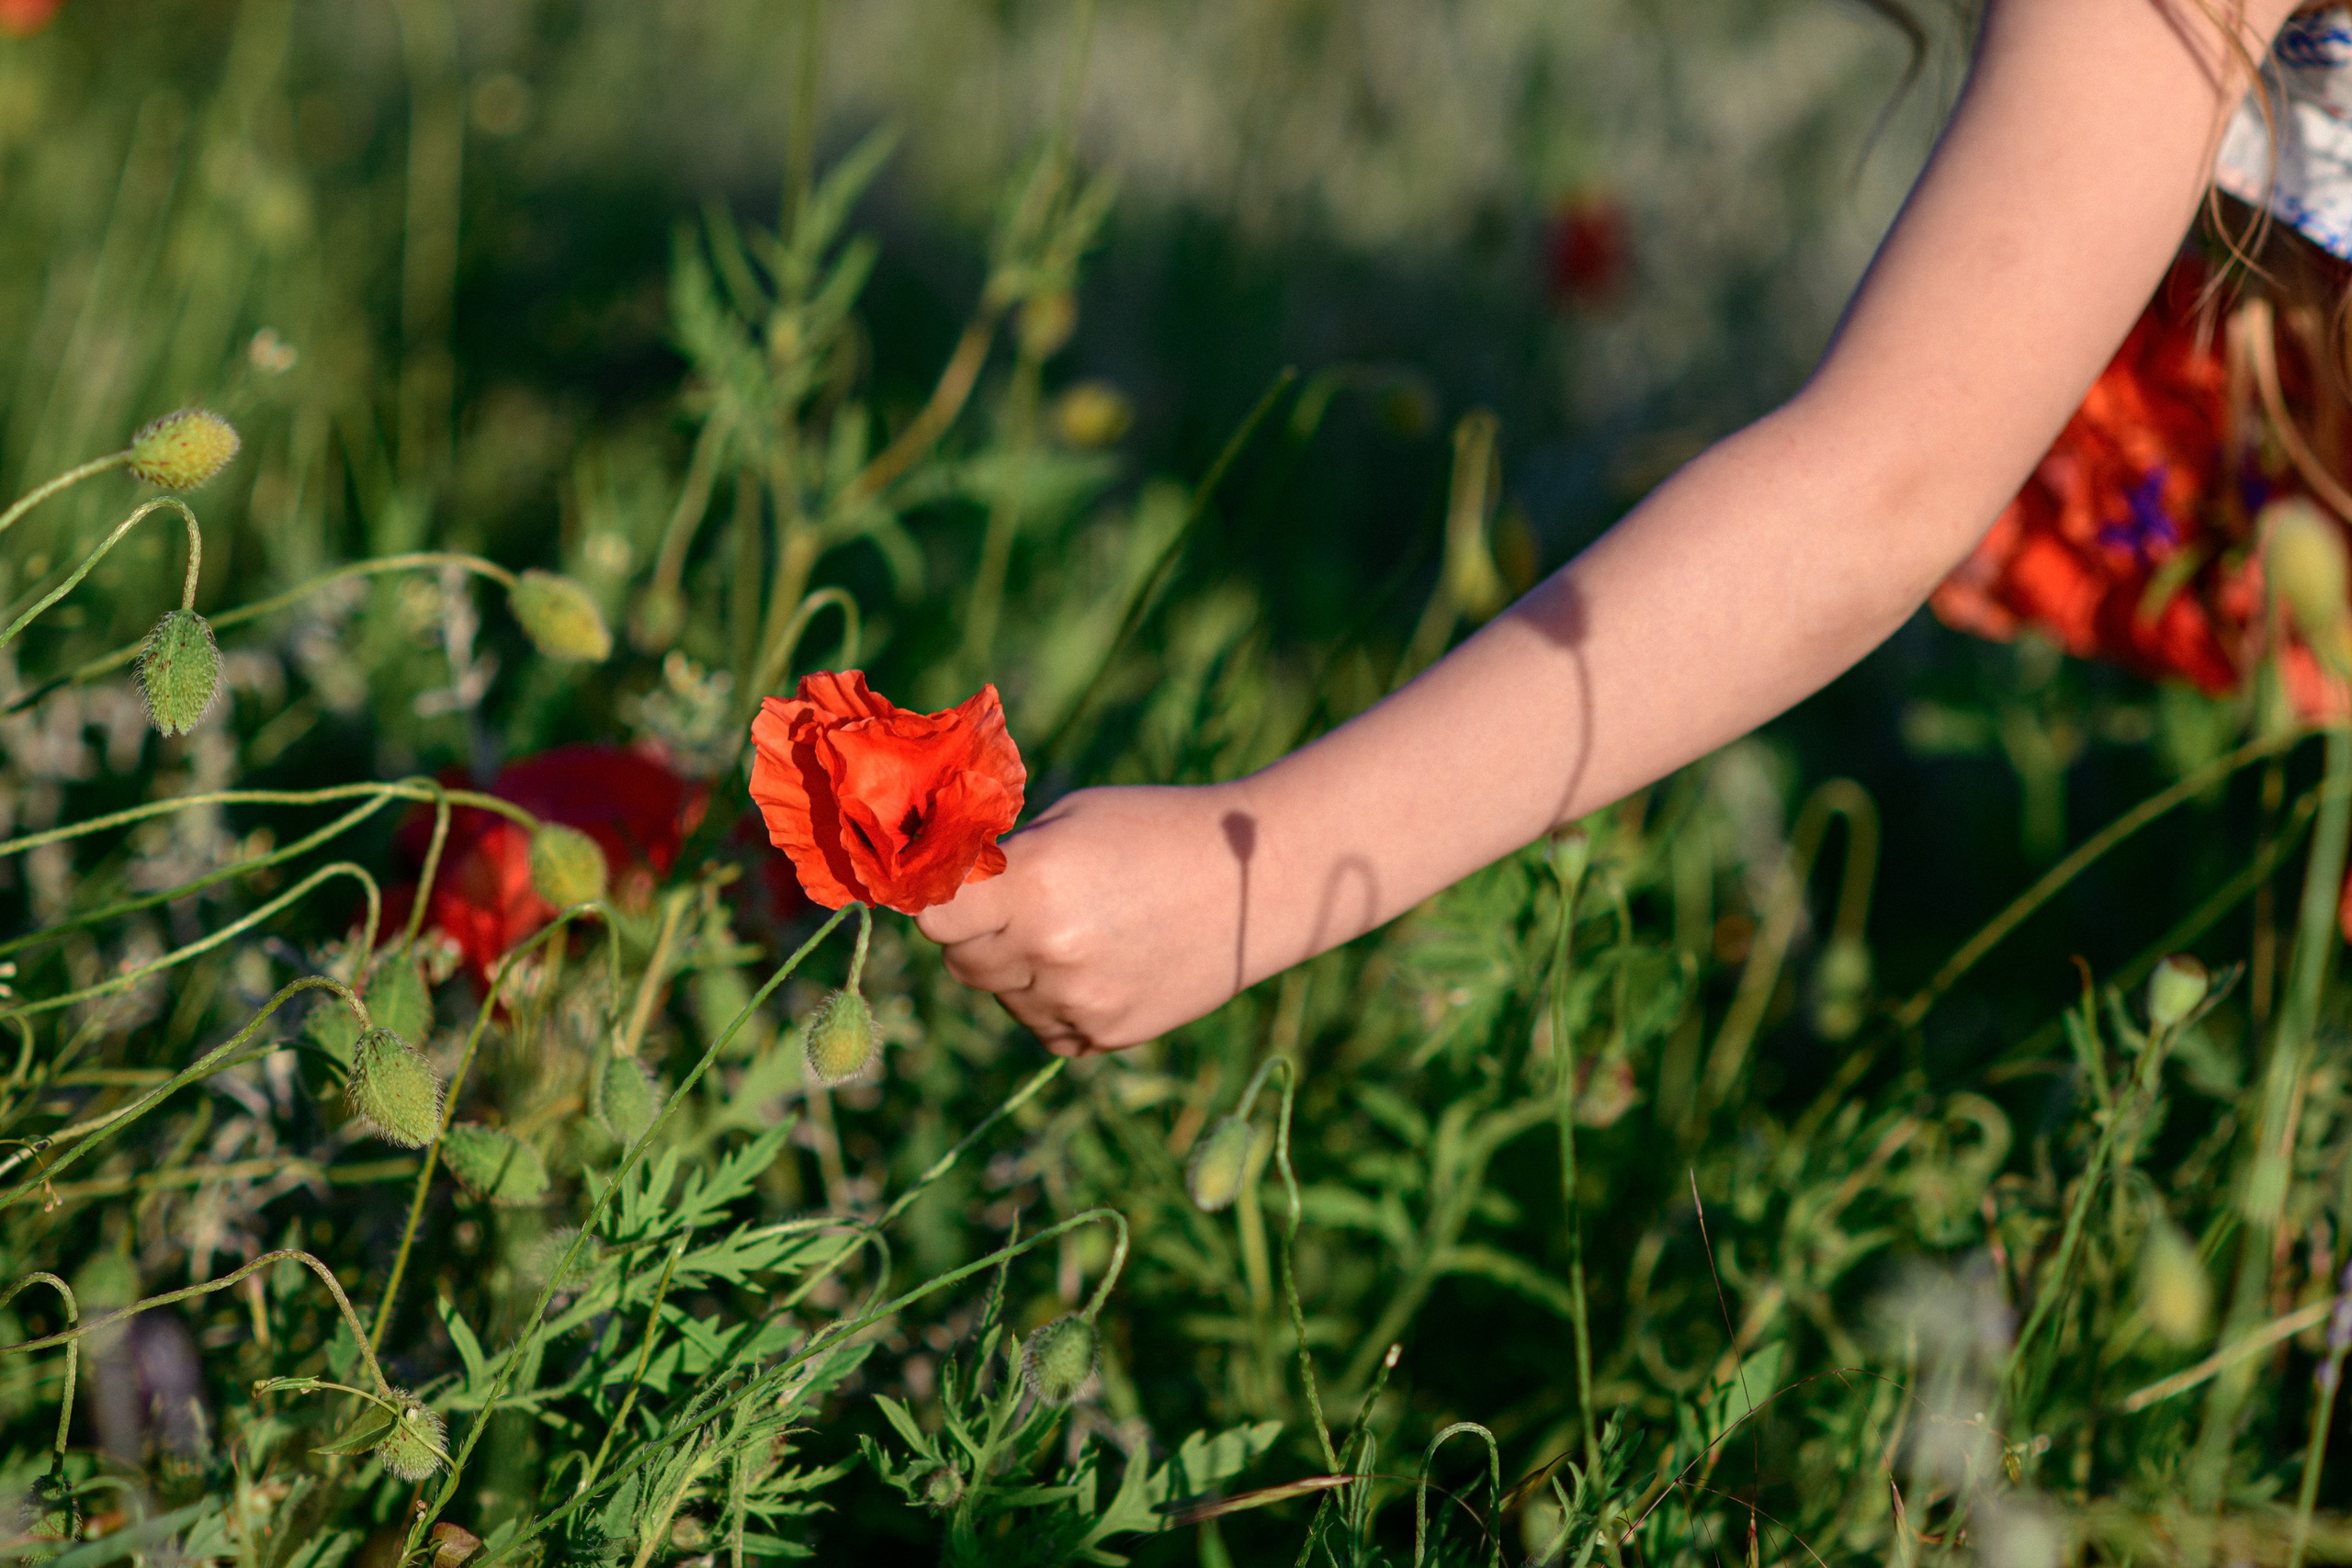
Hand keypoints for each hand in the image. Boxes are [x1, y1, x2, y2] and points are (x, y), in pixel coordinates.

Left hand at [915, 782, 1256, 1054]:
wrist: (1258, 884)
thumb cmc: (1156, 830)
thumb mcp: (1070, 819)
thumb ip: (1003, 859)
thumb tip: (934, 882)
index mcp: (1037, 882)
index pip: (933, 916)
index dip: (932, 901)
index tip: (944, 889)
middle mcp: (1051, 951)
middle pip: (960, 961)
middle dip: (976, 932)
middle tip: (1022, 901)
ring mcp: (1079, 1002)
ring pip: (1000, 994)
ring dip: (1016, 967)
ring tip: (1081, 925)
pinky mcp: (1105, 1036)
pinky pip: (1042, 1024)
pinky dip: (1053, 999)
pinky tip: (1102, 960)